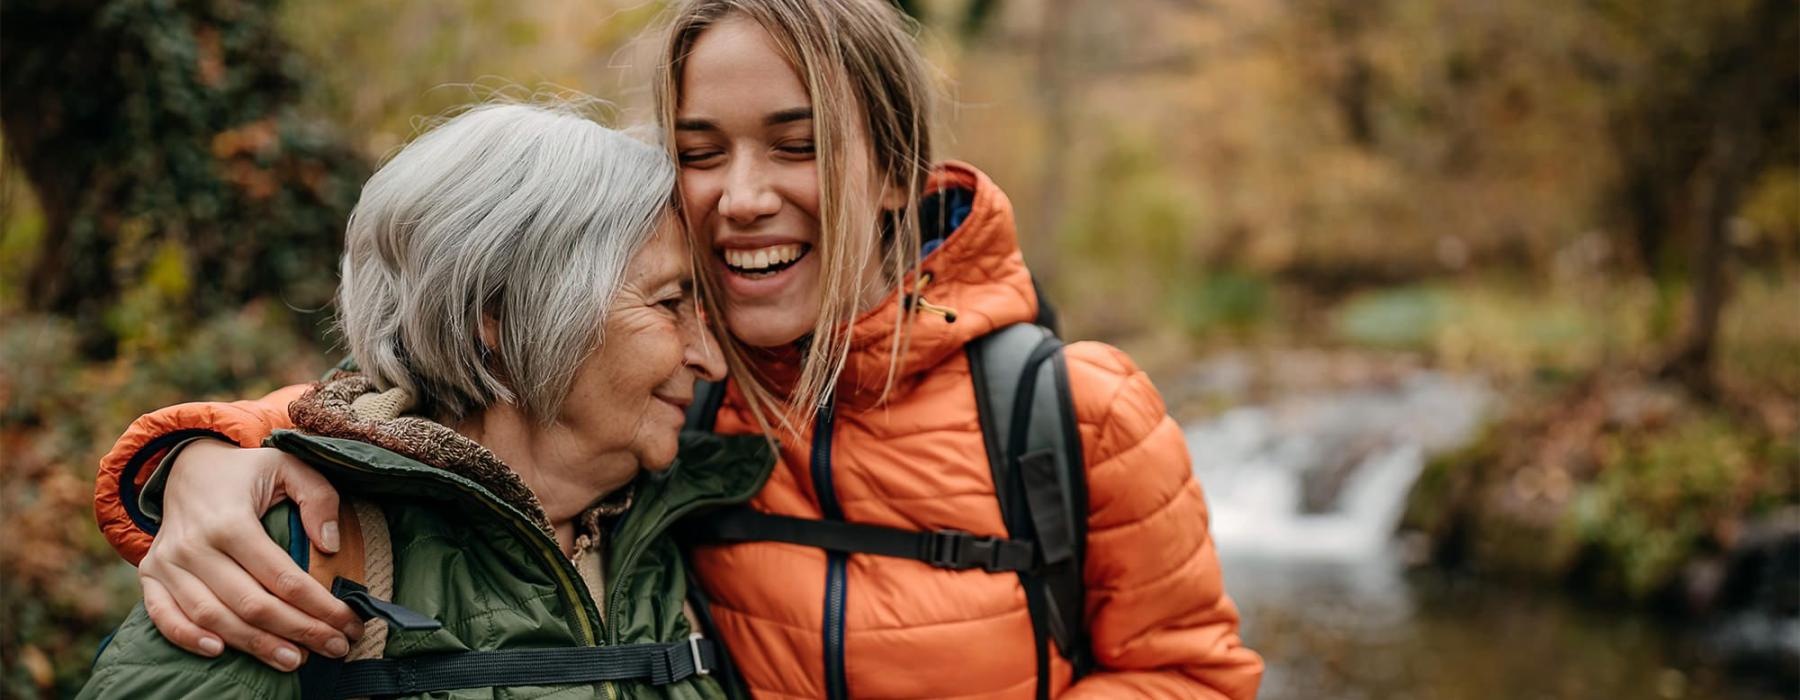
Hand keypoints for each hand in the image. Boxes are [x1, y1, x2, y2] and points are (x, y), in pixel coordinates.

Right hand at [137, 440, 364, 670]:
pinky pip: (162, 615)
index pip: (282, 577)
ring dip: (255, 645)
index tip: (350, 622)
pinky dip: (186, 638)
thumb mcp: (289, 466)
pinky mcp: (150, 574)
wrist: (187, 466)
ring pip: (212, 617)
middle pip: (251, 604)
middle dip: (299, 631)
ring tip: (294, 660)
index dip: (319, 606)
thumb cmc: (247, 472)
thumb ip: (318, 497)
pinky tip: (219, 652)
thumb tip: (331, 546)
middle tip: (335, 648)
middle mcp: (194, 545)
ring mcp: (168, 562)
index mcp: (231, 521)